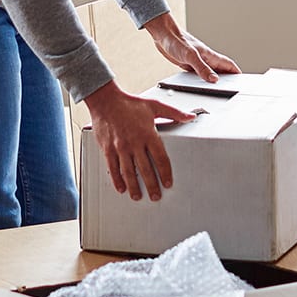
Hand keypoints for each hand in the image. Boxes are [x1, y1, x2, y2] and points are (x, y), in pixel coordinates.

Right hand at [84, 80, 195, 200]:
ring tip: (138, 196)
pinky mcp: (108, 149)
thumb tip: (190, 116)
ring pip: (129, 172)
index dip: (165, 173)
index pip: (160, 158)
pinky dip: (117, 180)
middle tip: (155, 196)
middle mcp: (134, 143)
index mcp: (148, 133)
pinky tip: (122, 188)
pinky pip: (113, 168)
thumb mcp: (154, 106)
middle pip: (145, 169)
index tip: (168, 183)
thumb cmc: (129, 103)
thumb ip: (174, 113)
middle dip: (152, 185)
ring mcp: (120, 147)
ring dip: (134, 187)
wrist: (106, 100)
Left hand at [145, 11, 239, 82]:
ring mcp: (197, 62)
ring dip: (215, 81)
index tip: (244, 81)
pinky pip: (199, 75)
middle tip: (233, 89)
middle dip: (228, 79)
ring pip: (210, 73)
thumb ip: (202, 68)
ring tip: (219, 91)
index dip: (237, 72)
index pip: (228, 65)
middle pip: (221, 70)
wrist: (163, 35)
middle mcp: (205, 59)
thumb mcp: (190, 56)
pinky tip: (200, 87)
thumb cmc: (176, 41)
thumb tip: (214, 80)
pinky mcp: (188, 65)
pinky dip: (202, 81)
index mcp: (210, 55)